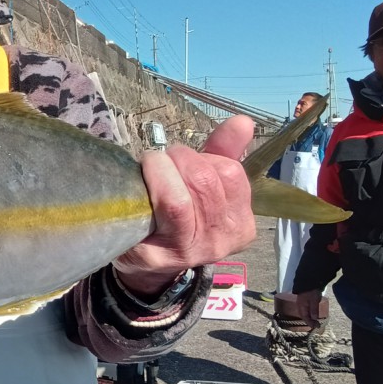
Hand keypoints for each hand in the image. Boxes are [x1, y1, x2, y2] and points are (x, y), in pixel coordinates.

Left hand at [113, 115, 256, 296]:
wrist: (148, 261)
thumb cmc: (179, 214)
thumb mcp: (207, 183)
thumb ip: (225, 152)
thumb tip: (243, 122)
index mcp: (241, 223)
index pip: (230, 172)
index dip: (203, 156)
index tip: (183, 158)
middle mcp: (221, 241)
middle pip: (204, 182)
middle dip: (177, 159)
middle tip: (160, 159)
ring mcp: (189, 252)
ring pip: (180, 198)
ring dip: (159, 171)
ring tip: (150, 169)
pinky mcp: (156, 256)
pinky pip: (157, 213)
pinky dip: (147, 188)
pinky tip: (138, 187)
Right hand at [295, 289, 323, 324]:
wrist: (309, 281)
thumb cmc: (312, 291)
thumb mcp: (314, 301)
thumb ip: (313, 310)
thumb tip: (314, 319)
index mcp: (301, 306)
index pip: (305, 317)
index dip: (310, 323)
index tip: (316, 327)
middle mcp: (300, 306)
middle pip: (304, 316)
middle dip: (309, 321)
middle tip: (316, 325)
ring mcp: (301, 303)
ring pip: (304, 313)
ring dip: (309, 318)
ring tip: (315, 321)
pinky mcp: (304, 300)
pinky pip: (305, 310)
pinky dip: (309, 313)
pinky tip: (312, 314)